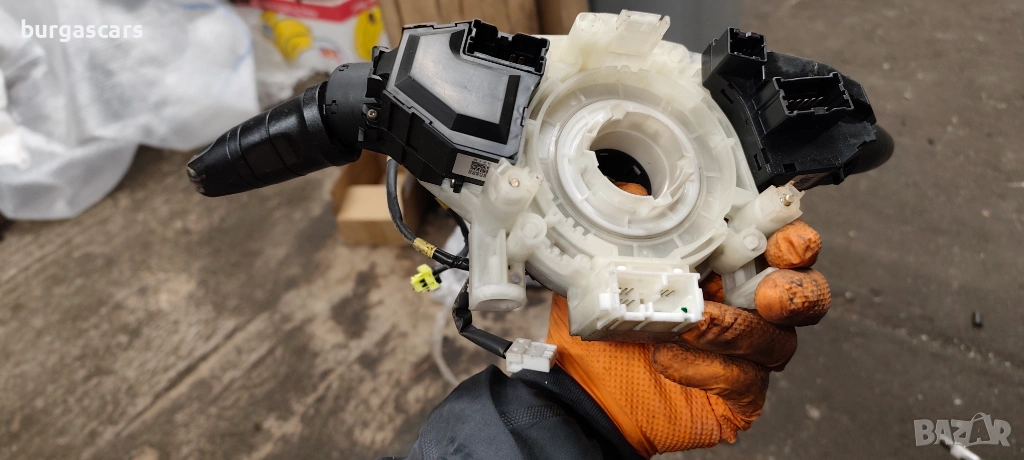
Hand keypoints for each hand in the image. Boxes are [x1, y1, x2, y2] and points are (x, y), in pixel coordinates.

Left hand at [544, 220, 830, 457]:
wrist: (578, 379)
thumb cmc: (605, 312)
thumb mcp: (612, 251)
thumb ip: (638, 214)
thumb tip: (643, 179)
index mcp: (731, 261)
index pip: (784, 244)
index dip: (794, 239)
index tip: (781, 237)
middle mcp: (749, 306)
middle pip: (806, 294)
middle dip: (797, 290)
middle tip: (767, 293)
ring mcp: (747, 354)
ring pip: (776, 341)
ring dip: (736, 329)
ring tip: (693, 321)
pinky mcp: (735, 396)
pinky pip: (742, 382)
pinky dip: (706, 367)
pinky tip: (668, 357)